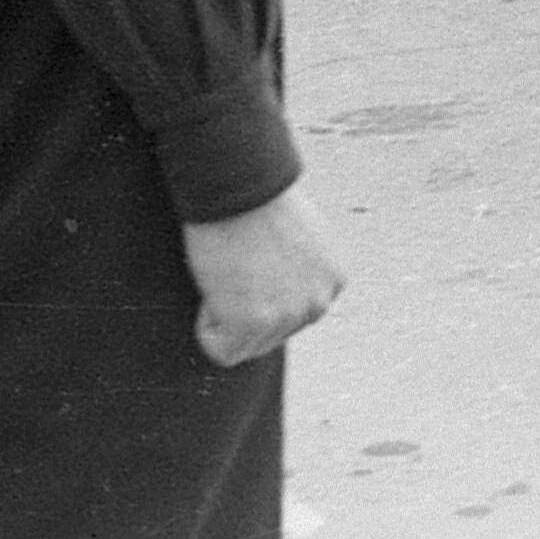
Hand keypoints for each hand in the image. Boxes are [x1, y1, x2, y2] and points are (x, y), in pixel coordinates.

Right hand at [179, 184, 343, 367]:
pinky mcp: (253, 323)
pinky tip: (214, 286)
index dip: (263, 296)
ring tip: (227, 273)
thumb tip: (279, 289)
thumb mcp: (299, 238)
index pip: (294, 316)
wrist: (239, 187)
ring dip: (225, 318)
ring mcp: (288, 318)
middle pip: (272, 337)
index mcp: (333, 281)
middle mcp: (318, 304)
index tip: (253, 264)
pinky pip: (219, 351)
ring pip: (245, 347)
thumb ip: (297, 271)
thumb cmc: (258, 201)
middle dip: (245, 313)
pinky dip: (206, 326)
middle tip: (235, 268)